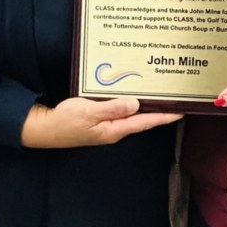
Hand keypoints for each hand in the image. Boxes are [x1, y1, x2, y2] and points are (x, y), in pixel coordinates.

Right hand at [21, 96, 180, 148]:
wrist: (45, 129)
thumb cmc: (65, 121)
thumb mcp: (88, 111)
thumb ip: (112, 108)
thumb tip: (135, 104)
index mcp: (115, 129)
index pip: (145, 122)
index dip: (164, 117)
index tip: (181, 111)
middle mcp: (114, 130)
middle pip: (142, 120)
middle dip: (159, 111)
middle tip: (175, 101)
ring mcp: (107, 127)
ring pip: (132, 115)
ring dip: (145, 107)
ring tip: (160, 97)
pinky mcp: (99, 121)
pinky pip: (120, 112)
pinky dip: (129, 105)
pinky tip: (132, 97)